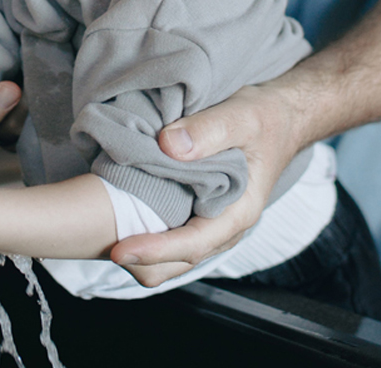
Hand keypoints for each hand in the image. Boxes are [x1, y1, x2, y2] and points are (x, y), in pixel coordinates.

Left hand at [109, 84, 304, 286]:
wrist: (280, 120)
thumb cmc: (265, 119)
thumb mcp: (243, 116)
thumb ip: (209, 130)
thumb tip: (169, 146)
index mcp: (238, 212)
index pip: (193, 244)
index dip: (155, 250)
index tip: (119, 249)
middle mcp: (224, 228)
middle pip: (176, 264)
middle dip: (139, 260)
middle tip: (99, 242)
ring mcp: (210, 226)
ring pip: (169, 259)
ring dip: (140, 252)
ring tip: (105, 233)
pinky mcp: (198, 217)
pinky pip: (169, 239)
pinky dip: (146, 236)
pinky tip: (124, 215)